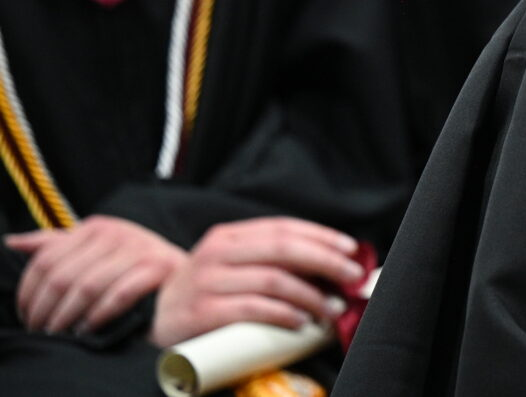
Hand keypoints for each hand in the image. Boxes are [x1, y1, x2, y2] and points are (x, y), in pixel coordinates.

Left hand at [6, 216, 187, 334]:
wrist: (185, 278)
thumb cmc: (134, 268)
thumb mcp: (95, 251)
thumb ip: (56, 245)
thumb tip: (13, 242)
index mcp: (98, 226)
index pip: (46, 258)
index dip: (29, 291)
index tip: (26, 314)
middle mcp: (119, 232)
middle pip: (62, 276)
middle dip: (45, 310)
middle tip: (41, 331)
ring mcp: (140, 247)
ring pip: (86, 287)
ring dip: (68, 317)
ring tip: (61, 334)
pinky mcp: (159, 267)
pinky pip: (118, 295)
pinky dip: (98, 316)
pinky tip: (88, 328)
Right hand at [150, 217, 365, 347]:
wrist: (150, 318)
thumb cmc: (203, 291)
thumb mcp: (229, 264)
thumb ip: (266, 259)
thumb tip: (325, 265)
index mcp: (228, 236)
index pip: (283, 228)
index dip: (321, 236)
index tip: (350, 249)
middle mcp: (217, 253)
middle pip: (284, 250)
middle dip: (326, 262)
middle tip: (351, 277)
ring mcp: (208, 282)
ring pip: (274, 281)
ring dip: (311, 295)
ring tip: (331, 309)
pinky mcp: (203, 313)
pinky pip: (254, 309)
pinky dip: (284, 314)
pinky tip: (301, 321)